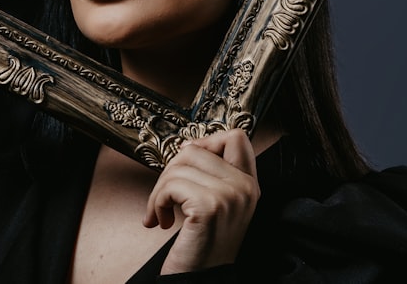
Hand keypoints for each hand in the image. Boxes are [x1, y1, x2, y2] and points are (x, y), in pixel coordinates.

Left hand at [143, 129, 260, 274]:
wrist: (202, 282)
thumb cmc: (202, 246)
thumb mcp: (217, 205)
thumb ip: (212, 174)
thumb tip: (188, 146)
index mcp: (250, 185)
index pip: (235, 136)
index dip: (205, 142)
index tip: (188, 165)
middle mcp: (246, 188)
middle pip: (197, 149)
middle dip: (171, 170)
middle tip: (167, 195)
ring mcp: (230, 196)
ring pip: (179, 166)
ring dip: (159, 190)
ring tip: (162, 212)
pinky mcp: (209, 207)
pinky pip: (171, 185)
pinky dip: (156, 202)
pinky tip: (161, 221)